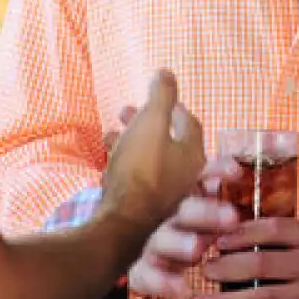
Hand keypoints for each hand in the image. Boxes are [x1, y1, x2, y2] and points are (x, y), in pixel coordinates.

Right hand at [97, 70, 205, 236]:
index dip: (172, 106)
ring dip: (130, 142)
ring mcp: (167, 195)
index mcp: (192, 153)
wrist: (120, 226)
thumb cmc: (140, 171)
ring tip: (109, 134)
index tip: (155, 97)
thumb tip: (167, 71)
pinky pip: (136, 179)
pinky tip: (106, 162)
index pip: (188, 122)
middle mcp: (185, 175)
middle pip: (166, 140)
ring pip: (148, 159)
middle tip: (124, 112)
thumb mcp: (151, 123)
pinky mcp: (147, 211)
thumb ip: (161, 96)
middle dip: (144, 123)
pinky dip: (123, 164)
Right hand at [126, 155, 243, 298]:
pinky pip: (144, 276)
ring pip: (162, 239)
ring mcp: (155, 244)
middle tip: (232, 218)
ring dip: (179, 242)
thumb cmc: (198, 241)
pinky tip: (181, 290)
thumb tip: (250, 178)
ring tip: (197, 249)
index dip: (218, 170)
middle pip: (186, 209)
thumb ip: (228, 205)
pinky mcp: (141, 271)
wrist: (153, 271)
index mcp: (192, 200)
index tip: (237, 172)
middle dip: (207, 212)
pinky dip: (162, 283)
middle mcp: (171, 218)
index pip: (203, 177)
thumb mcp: (218, 222)